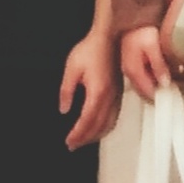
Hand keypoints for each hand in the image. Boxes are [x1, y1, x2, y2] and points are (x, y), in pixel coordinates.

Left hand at [60, 29, 122, 148]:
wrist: (111, 37)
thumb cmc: (91, 49)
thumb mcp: (72, 68)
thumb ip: (67, 90)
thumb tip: (64, 108)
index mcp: (97, 92)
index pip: (86, 121)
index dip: (77, 134)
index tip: (69, 141)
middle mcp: (109, 97)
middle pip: (98, 126)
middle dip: (85, 139)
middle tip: (74, 145)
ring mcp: (116, 96)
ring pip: (109, 123)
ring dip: (96, 135)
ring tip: (85, 140)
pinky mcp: (119, 92)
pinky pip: (115, 116)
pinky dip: (106, 127)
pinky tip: (100, 127)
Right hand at [119, 24, 171, 100]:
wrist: (134, 19)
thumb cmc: (142, 29)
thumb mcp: (154, 46)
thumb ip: (159, 66)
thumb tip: (164, 82)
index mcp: (133, 70)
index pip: (146, 92)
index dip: (159, 96)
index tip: (170, 97)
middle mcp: (130, 71)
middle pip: (145, 90)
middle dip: (158, 92)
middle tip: (171, 91)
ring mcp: (131, 67)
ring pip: (145, 84)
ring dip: (156, 84)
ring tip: (169, 81)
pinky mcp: (134, 62)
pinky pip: (144, 75)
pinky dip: (153, 76)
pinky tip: (162, 72)